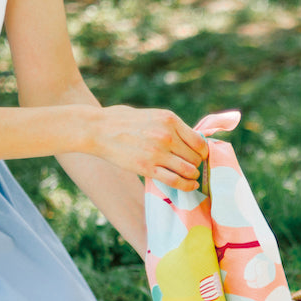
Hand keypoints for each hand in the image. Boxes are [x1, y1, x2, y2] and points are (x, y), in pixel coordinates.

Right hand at [88, 105, 208, 189]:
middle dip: (196, 164)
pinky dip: (186, 186)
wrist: (97, 129)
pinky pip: (175, 181)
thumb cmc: (123, 121)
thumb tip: (190, 139)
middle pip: (195, 157)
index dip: (203, 152)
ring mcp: (157, 152)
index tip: (200, 156)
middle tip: (193, 168)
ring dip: (192, 176)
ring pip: (188, 170)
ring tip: (190, 177)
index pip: (199, 141)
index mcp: (169, 119)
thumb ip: (170, 126)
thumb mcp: (152, 115)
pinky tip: (189, 186)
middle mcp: (166, 135)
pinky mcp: (147, 168)